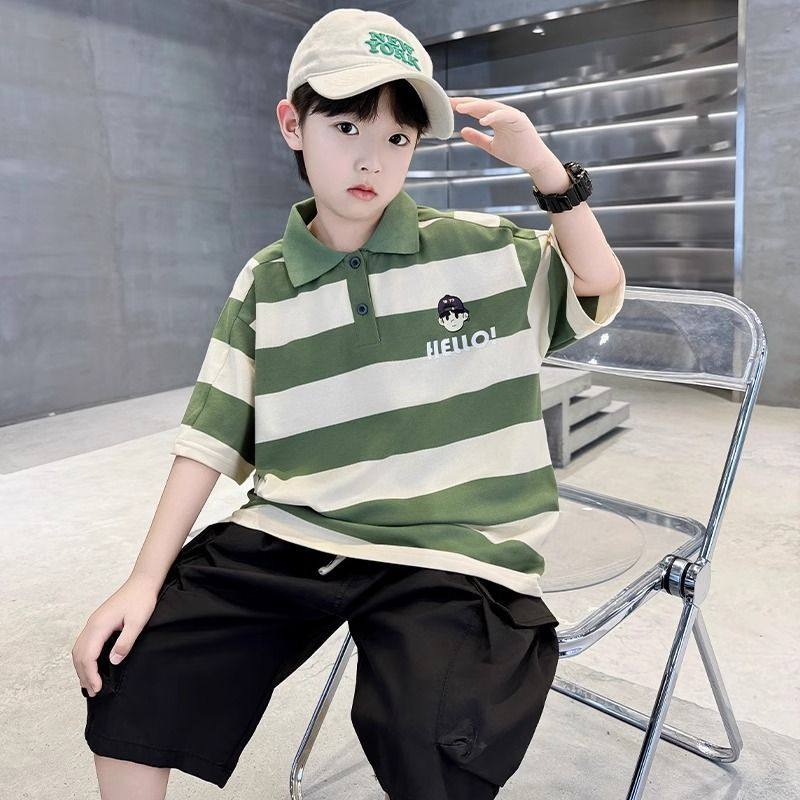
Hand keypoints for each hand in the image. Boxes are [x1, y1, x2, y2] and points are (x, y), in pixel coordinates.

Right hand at [72, 574, 160, 697]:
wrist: (142, 582)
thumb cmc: (141, 600)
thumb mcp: (137, 622)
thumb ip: (125, 642)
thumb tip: (113, 662)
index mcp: (99, 625)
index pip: (88, 656)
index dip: (91, 675)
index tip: (98, 688)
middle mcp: (91, 624)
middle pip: (79, 655)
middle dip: (84, 675)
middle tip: (93, 692)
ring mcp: (93, 622)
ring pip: (78, 649)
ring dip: (82, 667)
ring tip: (89, 683)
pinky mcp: (97, 621)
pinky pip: (84, 643)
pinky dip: (84, 657)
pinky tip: (91, 665)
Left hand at [449, 96, 553, 172]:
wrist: (534, 161)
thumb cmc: (516, 153)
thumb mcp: (491, 146)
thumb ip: (478, 138)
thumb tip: (462, 131)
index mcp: (496, 118)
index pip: (477, 109)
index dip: (463, 106)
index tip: (448, 105)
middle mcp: (503, 113)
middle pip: (482, 104)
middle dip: (465, 102)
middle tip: (449, 102)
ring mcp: (512, 115)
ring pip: (492, 107)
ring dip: (476, 107)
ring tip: (460, 108)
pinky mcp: (521, 120)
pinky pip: (505, 115)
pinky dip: (494, 116)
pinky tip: (482, 120)